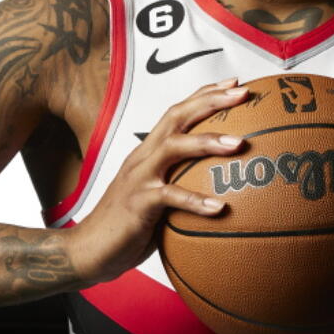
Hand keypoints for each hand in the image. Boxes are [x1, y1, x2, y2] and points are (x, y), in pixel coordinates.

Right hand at [65, 78, 248, 285]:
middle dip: (210, 101)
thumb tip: (221, 186)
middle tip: (243, 94)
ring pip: (173, 147)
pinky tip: (220, 208)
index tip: (235, 83)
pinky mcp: (138, 203)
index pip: (177, 112)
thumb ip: (182, 183)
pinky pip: (170, 197)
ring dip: (207, 141)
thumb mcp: (159, 196)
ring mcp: (139, 178)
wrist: (90, 249)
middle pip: (177, 116)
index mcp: (149, 151)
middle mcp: (143, 157)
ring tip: (239, 143)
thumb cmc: (129, 224)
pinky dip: (196, 200)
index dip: (204, 94)